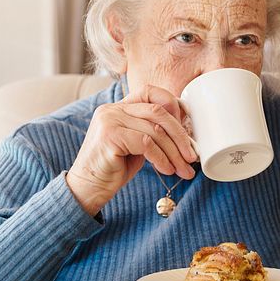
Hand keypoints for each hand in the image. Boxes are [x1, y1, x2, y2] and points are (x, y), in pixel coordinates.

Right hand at [66, 85, 196, 214]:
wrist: (88, 189)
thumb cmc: (113, 170)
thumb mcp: (135, 146)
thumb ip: (151, 133)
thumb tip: (184, 135)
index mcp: (118, 107)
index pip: (150, 91)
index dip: (172, 106)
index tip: (185, 130)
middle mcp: (112, 109)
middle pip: (157, 111)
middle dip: (180, 135)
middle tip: (191, 155)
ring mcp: (109, 120)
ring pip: (155, 130)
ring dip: (174, 152)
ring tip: (182, 170)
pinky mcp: (110, 135)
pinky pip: (146, 143)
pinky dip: (161, 158)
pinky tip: (166, 170)